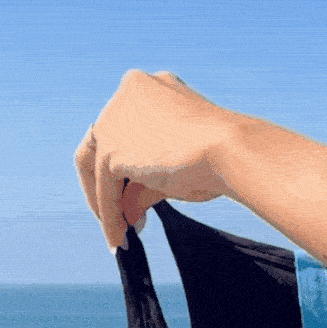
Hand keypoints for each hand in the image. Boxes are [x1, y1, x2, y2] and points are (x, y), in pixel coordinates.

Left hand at [75, 71, 236, 250]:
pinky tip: (119, 238)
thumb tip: (127, 214)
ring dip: (106, 205)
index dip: (123, 167)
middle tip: (120, 218)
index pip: (121, 130)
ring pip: (96, 168)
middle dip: (107, 186)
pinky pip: (104, 189)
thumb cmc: (218, 159)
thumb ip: (144, 186)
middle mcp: (127, 95)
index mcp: (148, 89)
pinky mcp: (111, 146)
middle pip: (100, 145)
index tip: (130, 196)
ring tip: (120, 236)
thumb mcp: (174, 170)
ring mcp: (115, 117)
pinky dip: (109, 217)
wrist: (229, 152)